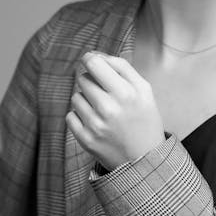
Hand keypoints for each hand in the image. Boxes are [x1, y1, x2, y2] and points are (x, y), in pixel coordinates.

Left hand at [66, 52, 165, 170]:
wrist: (145, 160)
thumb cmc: (144, 120)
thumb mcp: (144, 90)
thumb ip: (121, 67)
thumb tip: (94, 55)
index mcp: (125, 93)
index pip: (93, 63)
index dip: (90, 59)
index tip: (92, 64)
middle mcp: (109, 108)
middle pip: (83, 79)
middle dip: (92, 83)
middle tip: (106, 96)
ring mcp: (95, 125)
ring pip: (75, 97)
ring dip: (86, 101)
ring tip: (102, 112)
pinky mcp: (86, 140)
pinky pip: (70, 116)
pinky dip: (79, 117)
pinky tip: (95, 124)